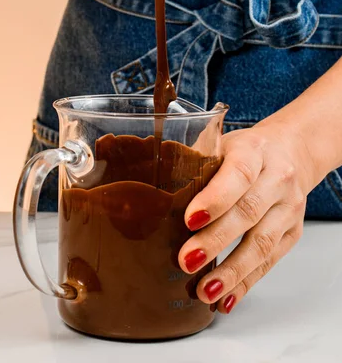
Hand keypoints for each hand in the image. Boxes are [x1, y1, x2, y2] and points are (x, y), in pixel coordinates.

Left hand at [178, 121, 314, 313]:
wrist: (289, 151)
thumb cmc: (243, 150)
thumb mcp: (218, 143)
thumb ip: (192, 161)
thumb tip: (149, 188)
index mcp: (254, 150)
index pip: (238, 174)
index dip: (216, 198)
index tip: (190, 220)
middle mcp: (277, 178)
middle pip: (248, 212)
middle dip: (216, 240)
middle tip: (186, 261)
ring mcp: (288, 207)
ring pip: (262, 243)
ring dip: (232, 271)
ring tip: (205, 290)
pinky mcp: (292, 232)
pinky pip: (270, 261)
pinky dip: (246, 282)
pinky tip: (226, 298)